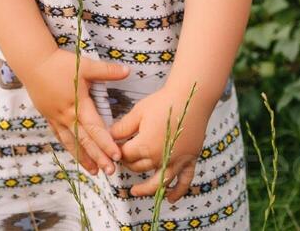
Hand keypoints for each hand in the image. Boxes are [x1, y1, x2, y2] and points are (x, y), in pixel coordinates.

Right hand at [18, 49, 128, 175]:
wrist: (32, 63)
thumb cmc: (59, 64)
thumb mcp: (85, 65)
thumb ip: (107, 71)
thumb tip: (128, 71)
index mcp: (78, 104)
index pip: (94, 128)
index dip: (106, 142)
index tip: (117, 156)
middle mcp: (67, 115)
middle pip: (84, 140)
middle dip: (98, 157)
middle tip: (111, 171)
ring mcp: (57, 118)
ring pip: (71, 142)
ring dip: (83, 158)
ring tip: (94, 172)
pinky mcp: (49, 117)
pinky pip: (60, 136)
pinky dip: (69, 148)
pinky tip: (75, 155)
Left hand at [110, 84, 211, 201]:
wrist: (191, 98)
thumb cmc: (163, 102)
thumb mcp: (137, 112)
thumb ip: (122, 128)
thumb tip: (108, 136)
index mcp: (145, 145)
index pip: (125, 155)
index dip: (117, 151)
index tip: (113, 146)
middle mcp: (161, 157)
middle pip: (138, 167)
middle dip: (128, 163)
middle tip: (123, 158)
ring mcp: (177, 161)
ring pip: (159, 182)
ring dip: (146, 189)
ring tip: (134, 192)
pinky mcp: (190, 160)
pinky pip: (184, 181)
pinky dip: (178, 191)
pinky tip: (171, 200)